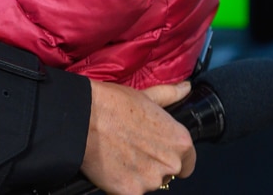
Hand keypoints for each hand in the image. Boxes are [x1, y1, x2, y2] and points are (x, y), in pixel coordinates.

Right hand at [80, 79, 194, 194]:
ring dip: (137, 173)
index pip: (188, 161)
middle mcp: (171, 163)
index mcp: (179, 141)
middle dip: (152, 163)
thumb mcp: (145, 96)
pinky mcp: (132, 192)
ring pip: (148, 182)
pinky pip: (131, 191)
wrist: (84, 116)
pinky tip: (110, 165)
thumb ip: (169, 95)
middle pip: (167, 172)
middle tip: (131, 146)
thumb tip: (186, 87)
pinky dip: (122, 183)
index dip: (172, 154)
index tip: (156, 147)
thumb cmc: (114, 103)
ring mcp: (151, 180)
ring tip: (118, 152)